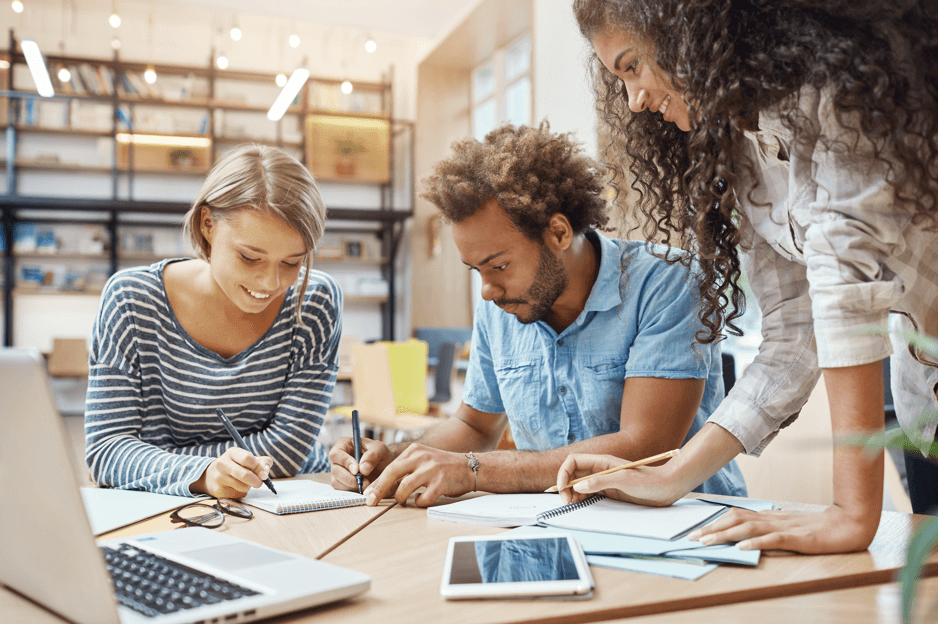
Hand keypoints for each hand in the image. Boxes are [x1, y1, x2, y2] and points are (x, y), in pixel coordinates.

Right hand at [191, 447, 272, 498]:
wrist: (212, 476)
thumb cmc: (236, 466)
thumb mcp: (248, 459)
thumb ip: (262, 462)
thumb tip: (266, 471)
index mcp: (232, 453)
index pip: (248, 458)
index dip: (259, 467)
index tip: (264, 474)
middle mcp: (223, 463)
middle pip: (245, 474)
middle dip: (256, 481)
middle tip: (260, 483)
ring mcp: (219, 477)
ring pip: (242, 486)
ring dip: (248, 487)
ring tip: (245, 483)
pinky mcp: (218, 490)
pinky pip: (237, 494)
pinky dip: (241, 493)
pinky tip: (236, 488)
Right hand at [328, 436, 391, 492]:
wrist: (384, 467)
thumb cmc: (380, 454)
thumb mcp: (380, 449)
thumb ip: (373, 455)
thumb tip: (363, 469)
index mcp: (343, 445)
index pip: (336, 454)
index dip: (345, 462)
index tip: (357, 470)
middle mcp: (337, 459)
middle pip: (335, 470)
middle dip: (349, 478)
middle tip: (365, 481)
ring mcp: (338, 472)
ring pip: (336, 482)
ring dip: (352, 486)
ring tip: (367, 483)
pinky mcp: (341, 484)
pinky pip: (341, 491)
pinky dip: (352, 491)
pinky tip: (363, 487)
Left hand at [363, 444, 473, 506]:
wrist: (470, 467)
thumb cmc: (443, 467)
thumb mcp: (423, 461)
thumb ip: (405, 471)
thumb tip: (382, 488)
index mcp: (414, 451)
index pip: (389, 467)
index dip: (377, 482)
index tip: (368, 494)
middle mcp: (421, 457)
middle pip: (392, 473)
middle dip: (379, 490)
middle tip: (371, 502)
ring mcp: (431, 469)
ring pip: (404, 488)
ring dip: (400, 498)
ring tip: (403, 501)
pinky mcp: (441, 483)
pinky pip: (422, 499)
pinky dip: (419, 503)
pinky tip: (421, 501)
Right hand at [557, 453, 684, 505]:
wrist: (666, 488)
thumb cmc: (648, 481)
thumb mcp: (623, 480)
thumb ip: (600, 482)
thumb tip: (577, 487)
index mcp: (602, 461)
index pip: (573, 462)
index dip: (563, 473)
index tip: (561, 489)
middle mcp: (600, 469)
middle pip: (573, 473)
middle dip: (564, 486)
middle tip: (566, 501)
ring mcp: (604, 480)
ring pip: (578, 484)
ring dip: (571, 493)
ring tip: (571, 505)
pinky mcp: (609, 491)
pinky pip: (588, 493)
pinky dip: (580, 499)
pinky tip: (580, 505)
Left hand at [685, 504, 878, 553]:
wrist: (848, 524)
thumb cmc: (817, 527)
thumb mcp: (788, 525)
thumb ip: (769, 526)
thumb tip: (749, 529)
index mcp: (769, 516)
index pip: (736, 515)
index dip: (714, 522)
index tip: (697, 531)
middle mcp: (772, 519)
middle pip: (736, 519)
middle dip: (712, 529)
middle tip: (693, 538)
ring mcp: (784, 527)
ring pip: (749, 528)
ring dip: (726, 535)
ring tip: (708, 542)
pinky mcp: (797, 537)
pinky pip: (773, 539)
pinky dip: (756, 542)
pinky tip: (742, 547)